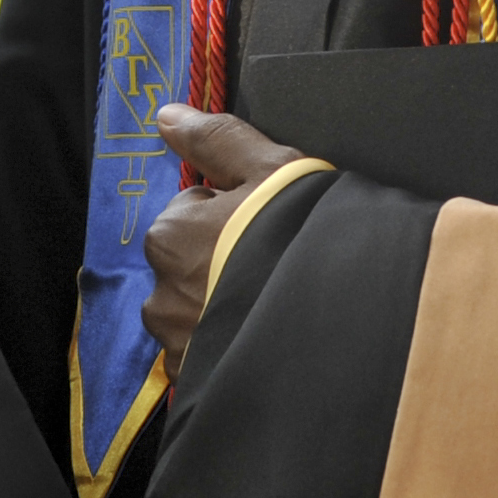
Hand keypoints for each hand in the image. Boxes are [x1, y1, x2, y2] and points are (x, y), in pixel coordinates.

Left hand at [139, 102, 303, 381]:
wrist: (337, 317)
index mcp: (170, 233)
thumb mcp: (268, 168)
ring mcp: (178, 343)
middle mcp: (160, 292)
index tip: (262, 225)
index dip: (228, 216)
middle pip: (185, 268)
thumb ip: (214, 138)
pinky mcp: (197, 383)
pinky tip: (261, 338)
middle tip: (269, 266)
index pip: (187, 215)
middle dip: (215, 266)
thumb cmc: (301, 234)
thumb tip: (167, 114)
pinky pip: (201, 361)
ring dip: (217, 310)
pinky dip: (223, 351)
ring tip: (269, 306)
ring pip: (190, 316)